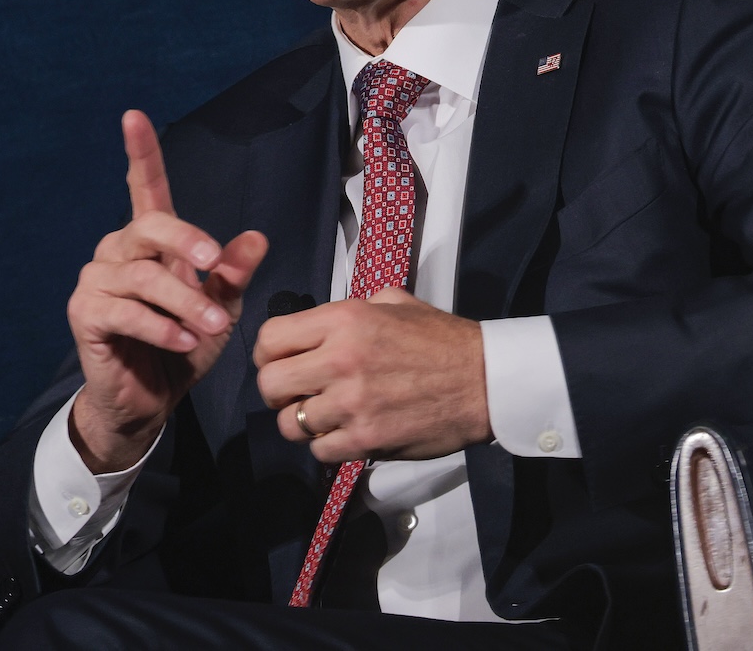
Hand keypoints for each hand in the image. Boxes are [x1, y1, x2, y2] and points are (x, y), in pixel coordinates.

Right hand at [67, 110, 266, 472]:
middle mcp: (118, 252)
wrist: (149, 403)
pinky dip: (163, 328)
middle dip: (188, 241)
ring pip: (145, 276)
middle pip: (150, 225)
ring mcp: (97, 281)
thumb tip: (257, 237)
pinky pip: (127, 312)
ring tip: (214, 328)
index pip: (145, 188)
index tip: (134, 115)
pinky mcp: (85, 314)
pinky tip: (185, 343)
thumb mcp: (220, 310)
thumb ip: (233, 275)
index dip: (140, 152)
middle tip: (216, 266)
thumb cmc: (183, 350)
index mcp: (150, 243)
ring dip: (186, 303)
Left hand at [254, 288, 491, 462]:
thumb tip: (319, 325)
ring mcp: (352, 403)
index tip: (281, 363)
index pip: (270, 338)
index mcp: (343, 321)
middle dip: (278, 392)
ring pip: (290, 424)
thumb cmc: (441, 339)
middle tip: (298, 394)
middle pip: (270, 385)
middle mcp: (340, 360)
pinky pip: (320, 451)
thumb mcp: (394, 303)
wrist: (484, 381)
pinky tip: (346, 433)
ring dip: (303, 423)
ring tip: (324, 417)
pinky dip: (328, 445)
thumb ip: (351, 310)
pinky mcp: (367, 439)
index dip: (268, 354)